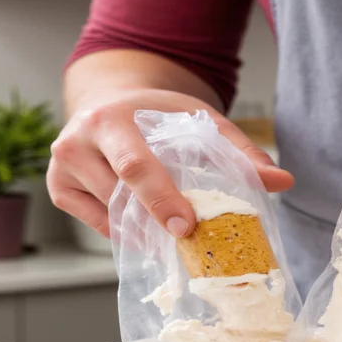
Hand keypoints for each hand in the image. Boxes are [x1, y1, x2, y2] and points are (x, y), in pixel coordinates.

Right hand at [47, 89, 292, 237]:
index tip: (187, 228)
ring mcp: (62, 169)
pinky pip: (97, 225)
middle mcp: (77, 142)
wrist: (107, 101)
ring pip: (109, 217)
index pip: (135, 168)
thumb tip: (282, 180)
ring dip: (144, 230)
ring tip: (173, 231)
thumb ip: (238, 150)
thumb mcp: (197, 120)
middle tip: (188, 240)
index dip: (161, 201)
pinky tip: (146, 228)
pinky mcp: (59, 190)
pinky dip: (125, 231)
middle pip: (119, 197)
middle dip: (155, 222)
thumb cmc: (154, 115)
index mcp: (110, 119)